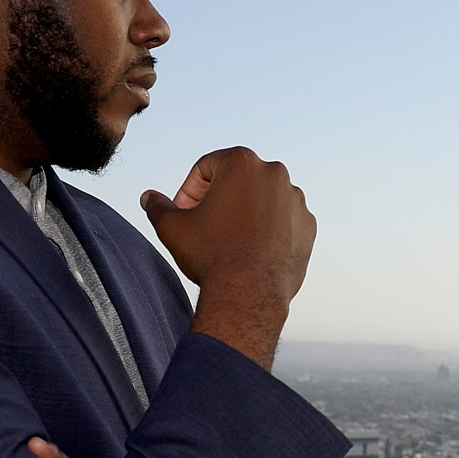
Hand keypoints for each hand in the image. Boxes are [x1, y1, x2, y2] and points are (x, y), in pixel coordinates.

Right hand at [140, 146, 315, 369]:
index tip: (184, 213)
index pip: (206, 167)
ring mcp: (296, 200)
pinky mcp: (308, 225)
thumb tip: (149, 198)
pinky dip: (268, 229)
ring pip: (262, 199)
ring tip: (229, 239)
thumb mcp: (174, 228)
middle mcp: (274, 173)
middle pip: (237, 179)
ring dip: (245, 212)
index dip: (189, 190)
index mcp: (241, 162)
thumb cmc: (210, 256)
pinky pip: (283, 220)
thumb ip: (159, 207)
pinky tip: (251, 250)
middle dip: (218, 198)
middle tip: (204, 225)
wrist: (249, 295)